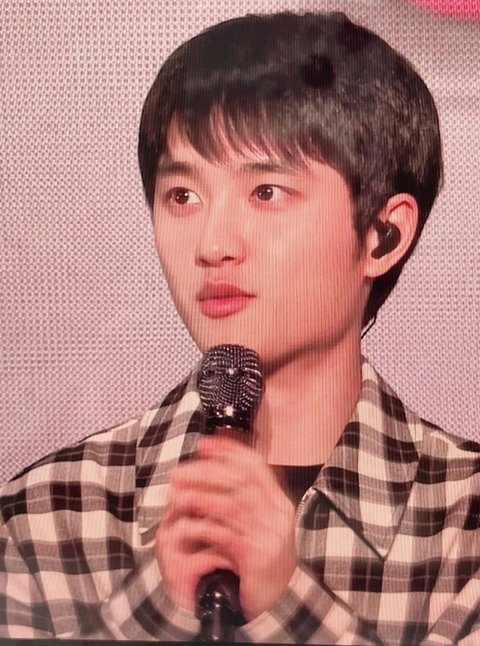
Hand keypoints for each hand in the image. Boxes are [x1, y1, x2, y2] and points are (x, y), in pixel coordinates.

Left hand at [155, 435, 296, 620]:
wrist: (282, 602)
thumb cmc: (262, 559)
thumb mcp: (260, 524)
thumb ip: (243, 499)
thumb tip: (217, 468)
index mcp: (278, 501)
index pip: (255, 465)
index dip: (228, 451)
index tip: (203, 445)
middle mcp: (277, 513)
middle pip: (241, 480)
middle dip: (206, 472)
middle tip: (179, 472)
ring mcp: (269, 534)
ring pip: (232, 505)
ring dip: (200, 497)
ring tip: (177, 495)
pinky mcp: (257, 556)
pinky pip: (226, 535)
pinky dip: (203, 527)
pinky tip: (186, 525)